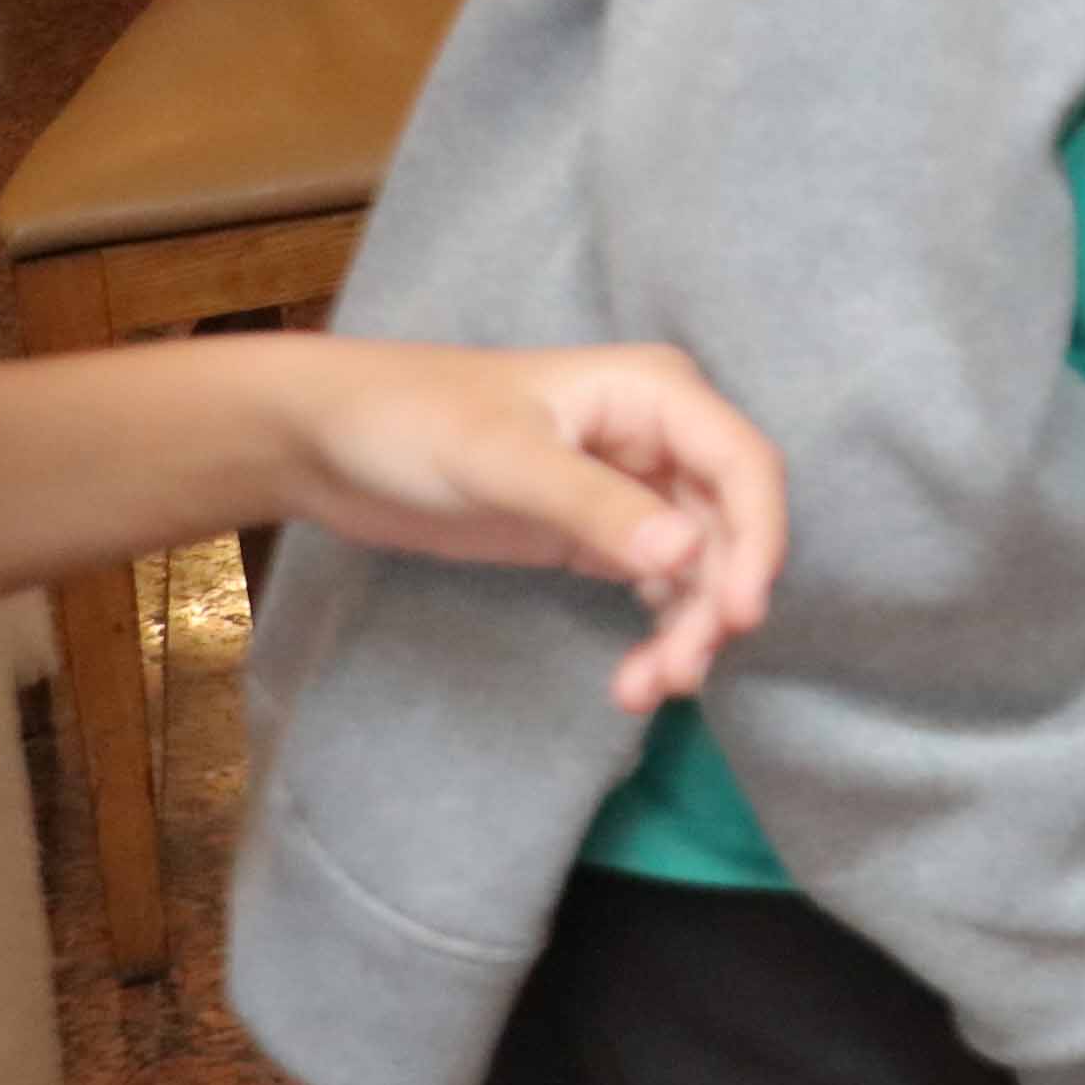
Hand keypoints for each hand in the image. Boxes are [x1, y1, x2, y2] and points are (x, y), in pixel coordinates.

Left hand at [275, 339, 794, 707]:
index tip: (739, 616)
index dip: (758, 540)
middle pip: (729, 526)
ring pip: (698, 566)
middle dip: (715, 601)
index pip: (744, 466)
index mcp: (657, 394)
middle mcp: (660, 438)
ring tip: (647, 690)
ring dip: (687, 629)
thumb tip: (687, 558)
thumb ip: (594, 506)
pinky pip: (656, 585)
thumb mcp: (501, 461)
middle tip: (681, 674)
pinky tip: (634, 677)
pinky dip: (655, 631)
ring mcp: (632, 488)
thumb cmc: (412, 422)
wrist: (326, 441)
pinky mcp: (598, 532)